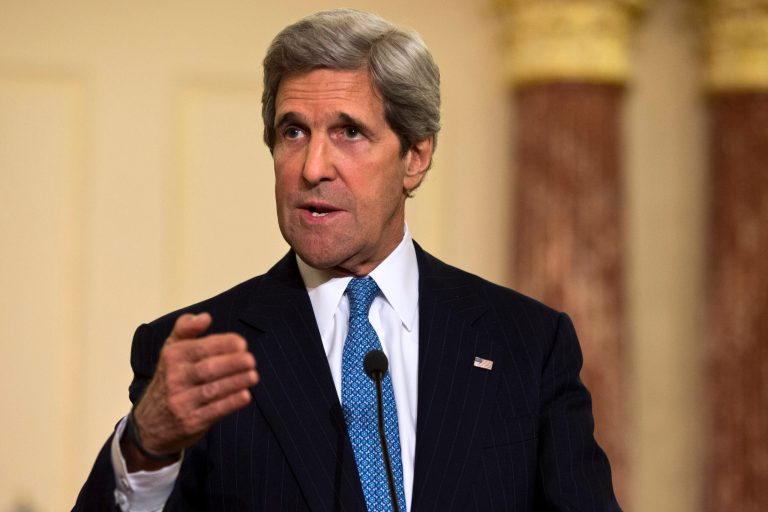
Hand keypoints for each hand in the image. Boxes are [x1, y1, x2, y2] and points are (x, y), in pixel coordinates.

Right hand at [121, 312, 258, 470]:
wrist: (148, 425)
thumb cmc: (168, 379)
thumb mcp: (170, 351)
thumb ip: (186, 329)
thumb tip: (205, 317)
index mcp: (172, 358)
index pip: (201, 348)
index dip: (224, 344)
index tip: (242, 343)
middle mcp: (174, 379)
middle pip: (208, 368)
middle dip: (233, 363)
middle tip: (251, 360)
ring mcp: (181, 402)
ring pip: (213, 390)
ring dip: (236, 382)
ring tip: (253, 375)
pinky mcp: (190, 423)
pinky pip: (214, 411)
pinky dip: (231, 403)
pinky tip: (245, 395)